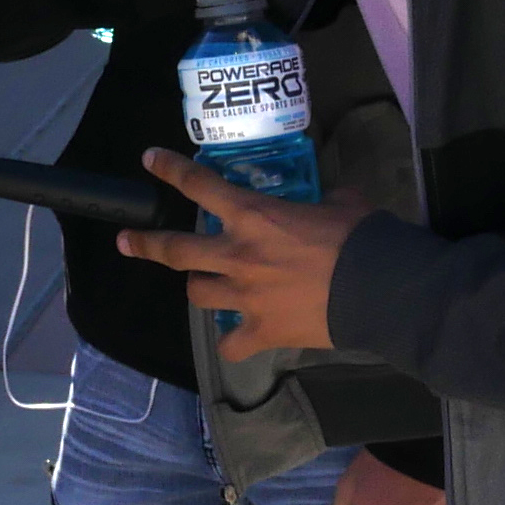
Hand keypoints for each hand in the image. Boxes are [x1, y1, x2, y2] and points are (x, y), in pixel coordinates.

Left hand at [116, 150, 370, 356]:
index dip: (170, 169)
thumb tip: (328, 200)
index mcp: (253, 216)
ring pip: (199, 294)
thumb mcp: (342, 201)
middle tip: (126, 241)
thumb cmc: (360, 236)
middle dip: (145, 244)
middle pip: (175, 250)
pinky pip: (231, 344)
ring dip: (200, 287)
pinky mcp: (261, 331)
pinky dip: (233, 341)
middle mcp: (238, 255)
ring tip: (205, 287)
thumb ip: (322, 200)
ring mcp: (245, 297)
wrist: (378, 289)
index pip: (199, 184)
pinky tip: (238, 339)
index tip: (150, 160)